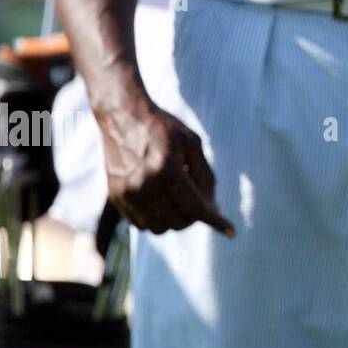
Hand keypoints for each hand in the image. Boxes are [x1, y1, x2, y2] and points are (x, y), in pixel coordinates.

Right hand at [97, 94, 235, 237]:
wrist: (124, 116)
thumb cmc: (164, 127)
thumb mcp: (192, 142)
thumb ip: (205, 175)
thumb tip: (212, 207)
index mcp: (166, 169)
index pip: (195, 207)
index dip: (216, 221)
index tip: (231, 231)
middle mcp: (144, 185)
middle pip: (179, 221)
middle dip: (195, 216)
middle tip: (200, 199)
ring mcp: (127, 194)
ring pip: (160, 228)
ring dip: (175, 219)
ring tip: (178, 196)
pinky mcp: (116, 197)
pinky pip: (141, 224)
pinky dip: (156, 218)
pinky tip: (162, 199)